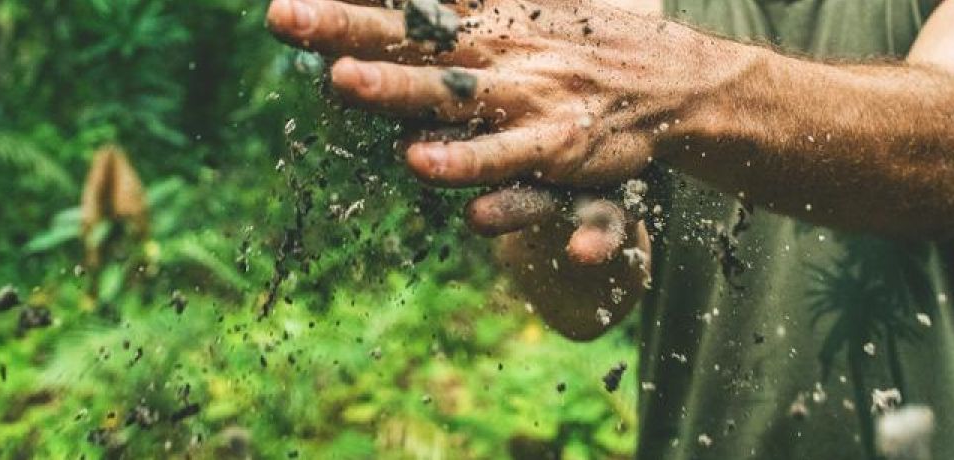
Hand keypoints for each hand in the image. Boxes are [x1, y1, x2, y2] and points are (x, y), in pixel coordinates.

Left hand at [266, 0, 716, 186]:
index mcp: (484, 23)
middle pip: (410, 39)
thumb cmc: (580, 45)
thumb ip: (465, 7)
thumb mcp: (523, 11)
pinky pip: (514, 159)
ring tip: (343, 82)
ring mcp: (527, 98)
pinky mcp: (560, 147)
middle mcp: (497, 55)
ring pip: (454, 96)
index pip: (406, 5)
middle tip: (284, 16)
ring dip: (400, 90)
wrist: (669, 79)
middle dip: (347, 28)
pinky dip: (480, 168)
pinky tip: (439, 182)